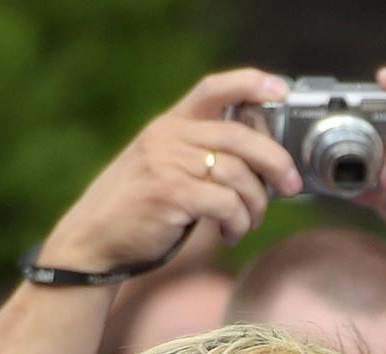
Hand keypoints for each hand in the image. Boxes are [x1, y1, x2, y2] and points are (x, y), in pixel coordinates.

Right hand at [38, 69, 301, 268]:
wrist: (95, 238)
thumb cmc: (141, 206)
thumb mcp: (167, 165)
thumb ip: (205, 153)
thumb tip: (267, 160)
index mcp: (170, 125)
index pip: (212, 89)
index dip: (250, 83)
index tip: (281, 89)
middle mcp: (168, 136)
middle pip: (242, 136)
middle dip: (277, 163)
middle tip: (290, 187)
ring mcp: (167, 162)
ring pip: (240, 175)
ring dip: (255, 206)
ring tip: (247, 222)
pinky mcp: (170, 192)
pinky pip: (228, 203)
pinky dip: (238, 223)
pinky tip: (229, 233)